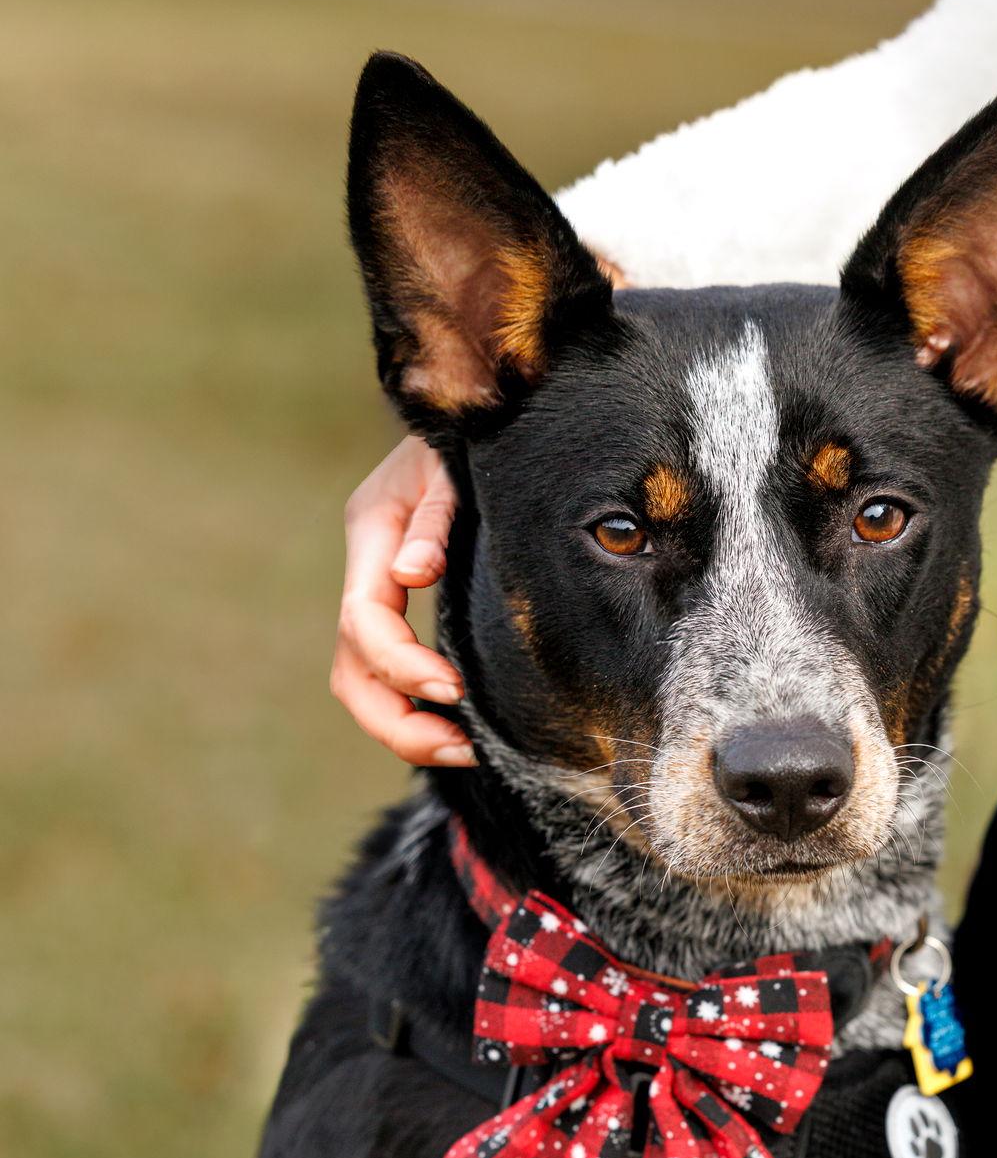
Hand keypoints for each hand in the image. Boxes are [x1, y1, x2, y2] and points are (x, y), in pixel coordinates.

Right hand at [331, 437, 471, 765]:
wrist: (484, 408)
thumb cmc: (476, 432)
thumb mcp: (455, 462)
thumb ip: (436, 516)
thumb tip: (413, 574)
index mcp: (372, 531)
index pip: (364, 620)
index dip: (401, 665)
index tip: (453, 690)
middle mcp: (368, 566)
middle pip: (351, 668)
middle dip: (395, 718)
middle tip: (458, 746)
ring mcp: (381, 588)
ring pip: (364, 680)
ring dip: (404, 726)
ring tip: (462, 749)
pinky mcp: (406, 605)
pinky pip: (392, 673)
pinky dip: (417, 708)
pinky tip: (459, 729)